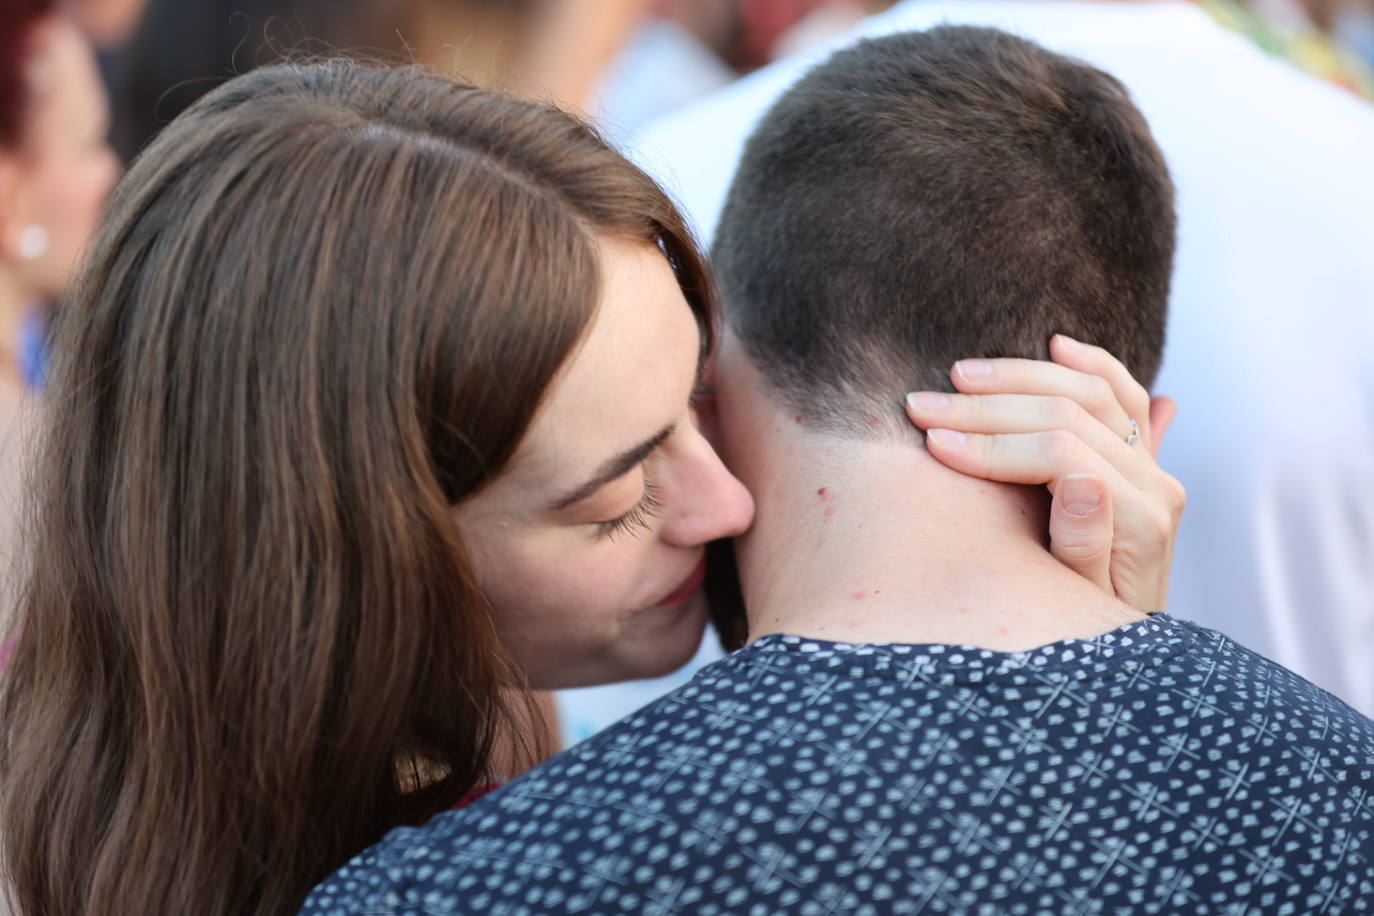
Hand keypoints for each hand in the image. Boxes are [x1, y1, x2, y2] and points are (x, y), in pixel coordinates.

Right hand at [903, 335, 1184, 611]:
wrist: (1119, 641)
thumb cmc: (1083, 628)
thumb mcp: (1077, 605)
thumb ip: (1084, 546)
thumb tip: (1082, 482)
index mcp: (1141, 521)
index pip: (1059, 454)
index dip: (991, 443)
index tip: (932, 442)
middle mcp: (1155, 484)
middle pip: (1070, 413)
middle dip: (988, 406)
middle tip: (923, 404)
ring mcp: (1152, 465)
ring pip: (1092, 390)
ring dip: (1021, 375)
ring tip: (959, 376)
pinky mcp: (1143, 455)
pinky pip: (1122, 391)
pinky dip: (1090, 361)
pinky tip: (1056, 343)